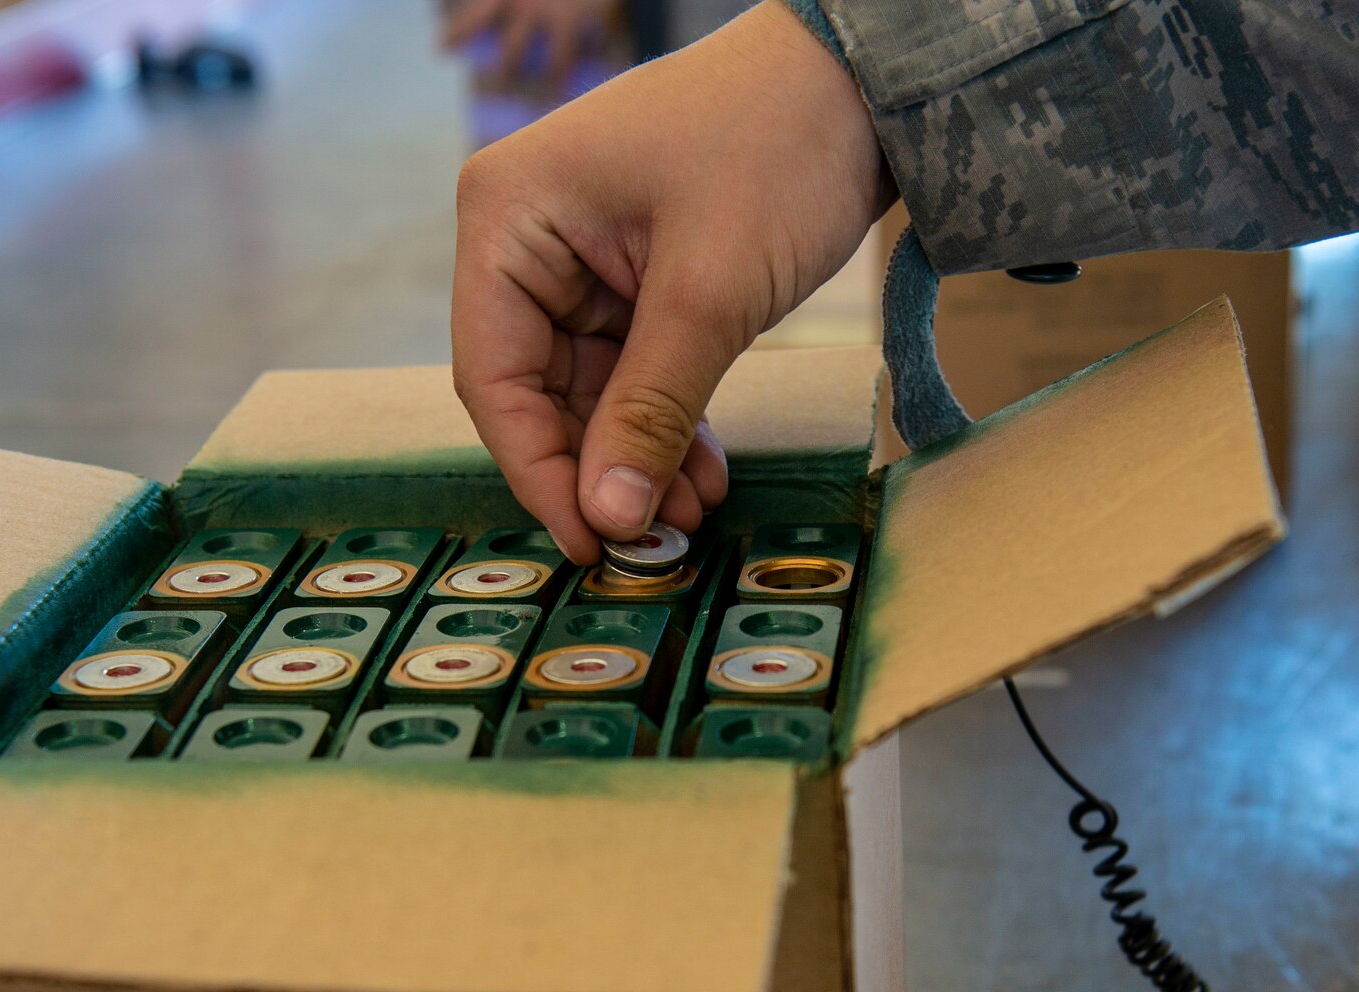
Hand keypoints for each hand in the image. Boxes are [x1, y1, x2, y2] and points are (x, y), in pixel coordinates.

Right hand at [451, 2, 890, 561]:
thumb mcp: (710, 293)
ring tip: (693, 513)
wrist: (864, 81)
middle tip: (657, 544)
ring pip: (592, 391)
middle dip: (599, 468)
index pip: (493, 375)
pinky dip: (667, 421)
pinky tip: (703, 472)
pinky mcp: (639, 274)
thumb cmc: (775, 144)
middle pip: (537, 390)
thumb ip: (651, 409)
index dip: (538, 470)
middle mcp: (530, 237)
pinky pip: (636, 370)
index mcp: (510, 216)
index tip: (592, 542)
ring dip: (639, 456)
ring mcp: (585, 256)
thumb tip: (609, 517)